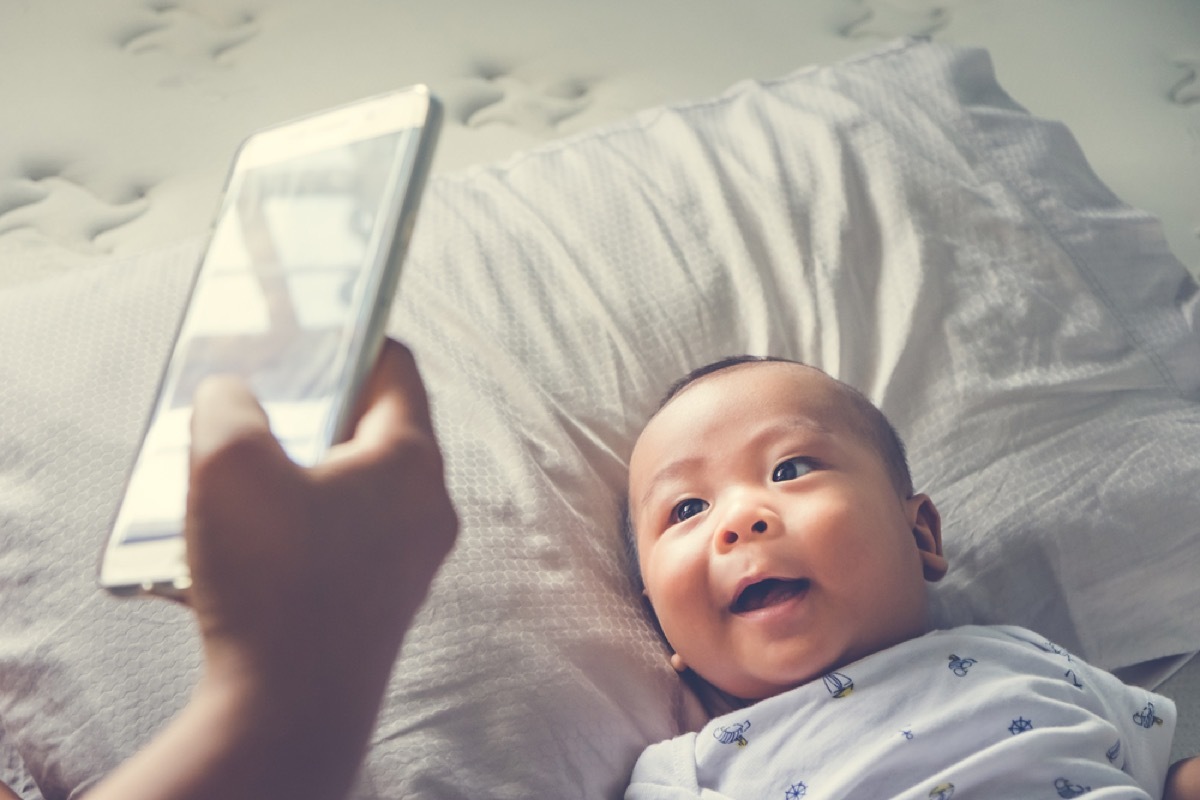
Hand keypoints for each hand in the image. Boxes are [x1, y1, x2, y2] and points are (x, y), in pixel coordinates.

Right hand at [184, 338, 455, 709]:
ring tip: (251, 474)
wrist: (287, 711)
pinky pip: (354, 538)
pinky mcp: (386, 601)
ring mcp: (414, 560)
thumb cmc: (273, 582)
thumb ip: (228, 404)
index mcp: (411, 459)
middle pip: (381, 428)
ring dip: (309, 472)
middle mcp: (429, 507)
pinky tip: (258, 539)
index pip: (398, 368)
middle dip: (320, 411)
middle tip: (268, 406)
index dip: (353, 339)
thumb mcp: (226, 463)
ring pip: (365, 488)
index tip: (312, 334)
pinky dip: (312, 523)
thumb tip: (234, 396)